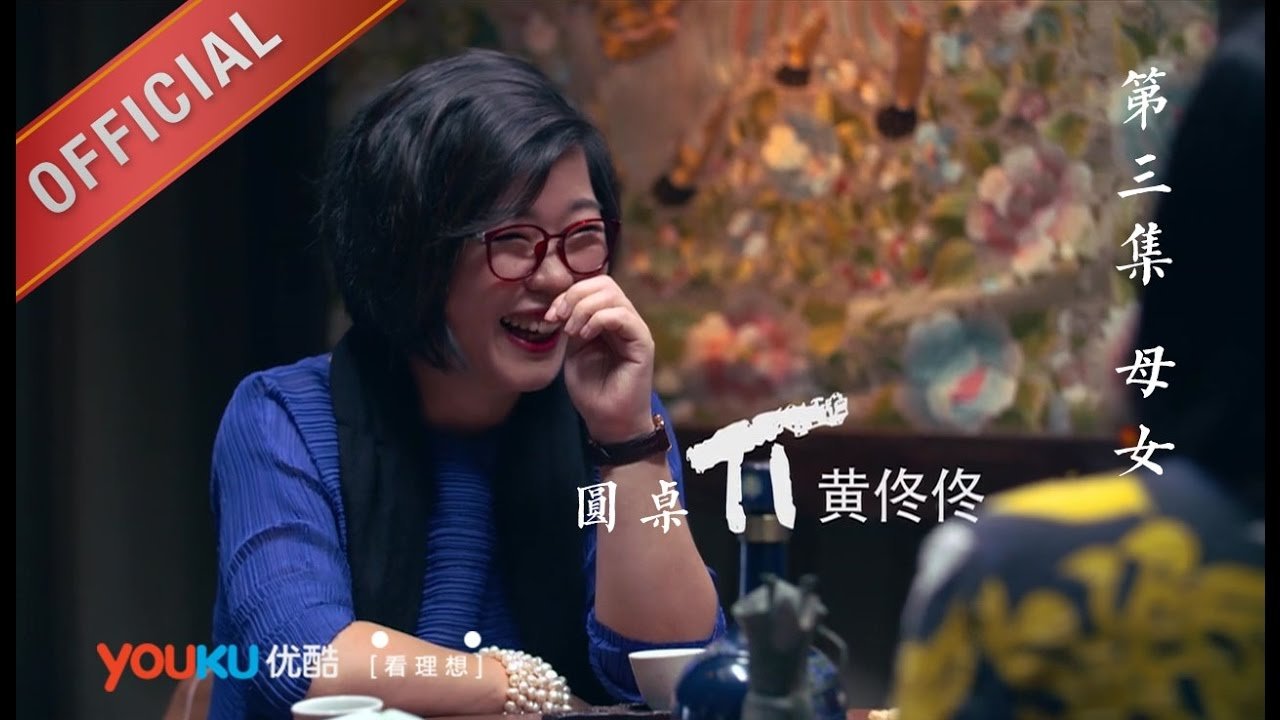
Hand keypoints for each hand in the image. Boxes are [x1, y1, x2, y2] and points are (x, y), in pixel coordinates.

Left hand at [545, 276, 654, 443]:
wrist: (608, 420)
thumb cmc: (592, 389)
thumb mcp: (573, 351)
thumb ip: (571, 324)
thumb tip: (561, 303)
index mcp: (608, 319)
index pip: (593, 286)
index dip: (568, 294)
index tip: (550, 317)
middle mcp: (624, 320)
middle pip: (604, 283)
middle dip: (575, 296)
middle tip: (560, 320)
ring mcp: (635, 330)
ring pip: (613, 295)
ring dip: (584, 308)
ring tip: (573, 332)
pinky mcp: (643, 343)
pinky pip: (623, 316)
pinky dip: (599, 320)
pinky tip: (585, 336)